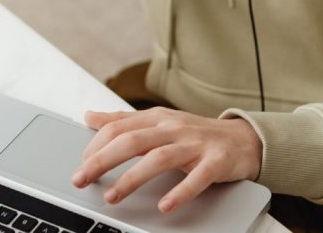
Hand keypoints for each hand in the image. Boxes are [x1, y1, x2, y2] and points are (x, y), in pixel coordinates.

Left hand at [71, 107, 261, 213]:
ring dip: (132, 178)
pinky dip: (181, 192)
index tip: (80, 165)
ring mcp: (195, 144)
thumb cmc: (195, 133)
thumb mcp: (158, 121)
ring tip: (113, 196)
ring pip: (159, 158)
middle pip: (132, 141)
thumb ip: (124, 120)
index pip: (119, 127)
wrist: (242, 139)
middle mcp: (173, 128)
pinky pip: (197, 177)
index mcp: (157, 118)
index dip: (95, 146)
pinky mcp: (216, 162)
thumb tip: (90, 116)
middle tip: (81, 179)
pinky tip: (166, 206)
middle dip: (102, 160)